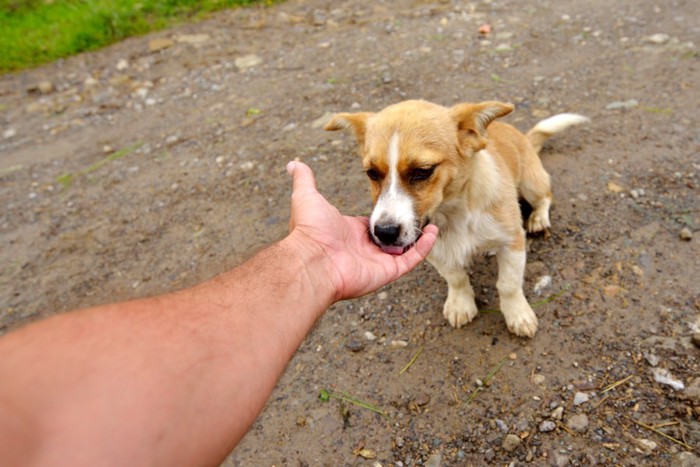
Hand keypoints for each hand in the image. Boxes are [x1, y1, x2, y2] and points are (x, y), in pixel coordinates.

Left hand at [286, 161, 437, 300]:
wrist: (312, 260)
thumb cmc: (310, 230)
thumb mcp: (307, 197)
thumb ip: (304, 179)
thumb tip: (294, 163)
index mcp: (350, 232)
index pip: (373, 223)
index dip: (386, 214)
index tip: (400, 198)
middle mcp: (364, 248)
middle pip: (391, 237)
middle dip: (405, 226)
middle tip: (420, 208)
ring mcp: (377, 261)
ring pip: (405, 249)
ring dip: (420, 236)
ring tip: (432, 219)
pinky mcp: (388, 272)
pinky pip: (411, 260)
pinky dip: (424, 248)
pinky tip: (433, 232)